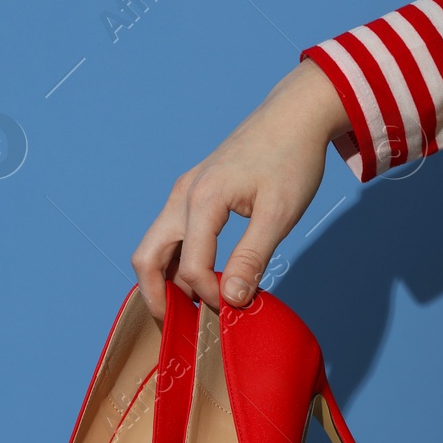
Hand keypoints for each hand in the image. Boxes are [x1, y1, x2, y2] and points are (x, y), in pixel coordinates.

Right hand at [132, 59, 349, 317]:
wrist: (295, 116)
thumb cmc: (291, 160)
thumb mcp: (278, 214)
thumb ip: (251, 259)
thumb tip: (230, 300)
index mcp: (202, 200)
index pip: (190, 266)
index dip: (208, 295)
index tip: (234, 307)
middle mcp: (183, 196)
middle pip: (147, 257)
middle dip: (157, 296)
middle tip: (178, 326)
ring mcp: (184, 191)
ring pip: (155, 245)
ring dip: (166, 279)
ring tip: (192, 305)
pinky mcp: (193, 191)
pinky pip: (170, 233)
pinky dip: (176, 260)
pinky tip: (200, 275)